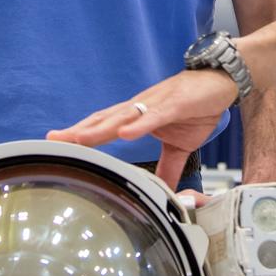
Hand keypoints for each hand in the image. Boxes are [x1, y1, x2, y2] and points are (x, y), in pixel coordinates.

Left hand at [46, 68, 236, 189]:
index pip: (103, 125)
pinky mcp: (176, 104)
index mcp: (138, 117)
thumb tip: (163, 192)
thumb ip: (168, 168)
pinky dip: (139, 125)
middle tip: (53, 140)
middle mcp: (141, 108)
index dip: (80, 134)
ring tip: (79, 138)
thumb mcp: (181, 145)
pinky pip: (155, 116)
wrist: (222, 82)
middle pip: (104, 120)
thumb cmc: (197, 107)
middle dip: (79, 131)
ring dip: (101, 128)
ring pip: (124, 117)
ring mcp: (157, 105)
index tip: (55, 143)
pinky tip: (124, 133)